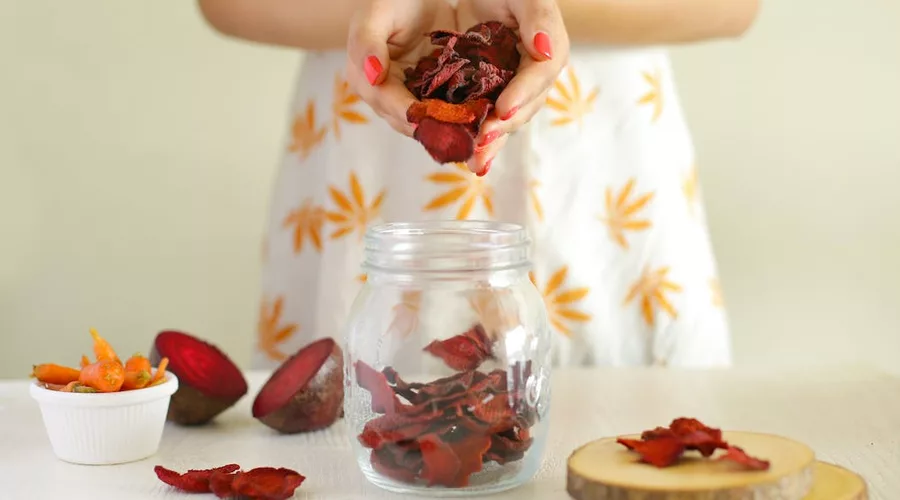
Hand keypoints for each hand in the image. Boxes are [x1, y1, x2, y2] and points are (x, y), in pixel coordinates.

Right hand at [346, 0, 456, 136]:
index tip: (427, 119)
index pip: (385, 100)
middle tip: (456, 134)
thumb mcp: (376, 15)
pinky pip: (445, 114)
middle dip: (430, 128)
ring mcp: (409, 99)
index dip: (406, 111)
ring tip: (469, 135)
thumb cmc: (393, 2)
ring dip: (446, 131)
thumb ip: (367, 42)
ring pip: (425, 123)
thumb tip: (372, 75)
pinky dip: (458, 120)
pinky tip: (477, 123)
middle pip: (405, 120)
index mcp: (364, 79)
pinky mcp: (432, 98)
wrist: (418, 0)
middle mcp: (384, 96)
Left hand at [456, 0, 568, 173]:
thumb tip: (545, 51)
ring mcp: (510, 86)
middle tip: (483, 140)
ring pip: (505, 119)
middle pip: (525, 105)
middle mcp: (531, 73)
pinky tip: (466, 155)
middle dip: (504, 126)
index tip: (504, 109)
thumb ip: (539, 17)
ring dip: (491, 141)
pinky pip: (484, 118)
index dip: (524, 93)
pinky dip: (475, 137)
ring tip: (475, 160)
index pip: (541, 73)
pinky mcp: (487, 94)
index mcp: (546, 48)